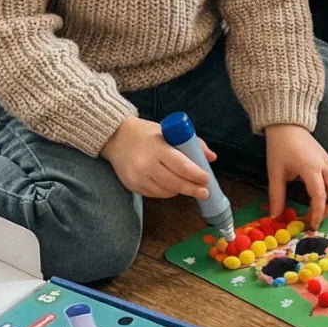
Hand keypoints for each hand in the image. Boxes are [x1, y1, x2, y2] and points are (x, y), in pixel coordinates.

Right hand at [101, 116, 215, 198]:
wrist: (116, 138)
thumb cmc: (146, 133)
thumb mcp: (169, 132)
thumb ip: (193, 143)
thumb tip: (212, 157)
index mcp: (158, 148)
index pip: (181, 166)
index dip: (196, 175)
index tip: (207, 179)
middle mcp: (147, 164)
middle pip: (175, 182)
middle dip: (193, 189)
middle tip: (205, 192)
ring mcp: (138, 177)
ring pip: (166, 191)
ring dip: (180, 191)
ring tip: (190, 187)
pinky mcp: (132, 186)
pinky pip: (155, 194)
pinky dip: (167, 192)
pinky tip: (172, 187)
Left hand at [265, 124, 327, 230]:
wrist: (287, 125)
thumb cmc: (280, 146)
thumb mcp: (275, 171)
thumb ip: (276, 195)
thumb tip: (275, 216)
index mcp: (311, 168)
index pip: (320, 196)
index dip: (317, 214)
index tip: (311, 226)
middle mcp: (325, 165)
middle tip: (320, 216)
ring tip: (325, 206)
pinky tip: (327, 193)